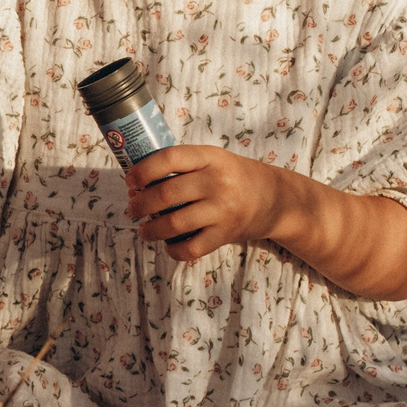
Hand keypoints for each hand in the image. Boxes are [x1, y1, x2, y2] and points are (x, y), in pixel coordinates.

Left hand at [125, 144, 289, 263]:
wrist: (277, 199)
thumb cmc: (234, 177)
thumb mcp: (213, 160)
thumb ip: (182, 167)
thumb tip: (137, 186)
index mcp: (210, 157)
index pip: (168, 158)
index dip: (143, 170)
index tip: (130, 181)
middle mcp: (217, 181)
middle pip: (165, 194)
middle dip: (140, 204)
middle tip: (132, 209)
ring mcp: (223, 209)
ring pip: (173, 223)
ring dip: (151, 230)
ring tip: (144, 230)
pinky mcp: (226, 234)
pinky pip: (191, 248)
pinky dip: (173, 250)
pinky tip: (168, 245)